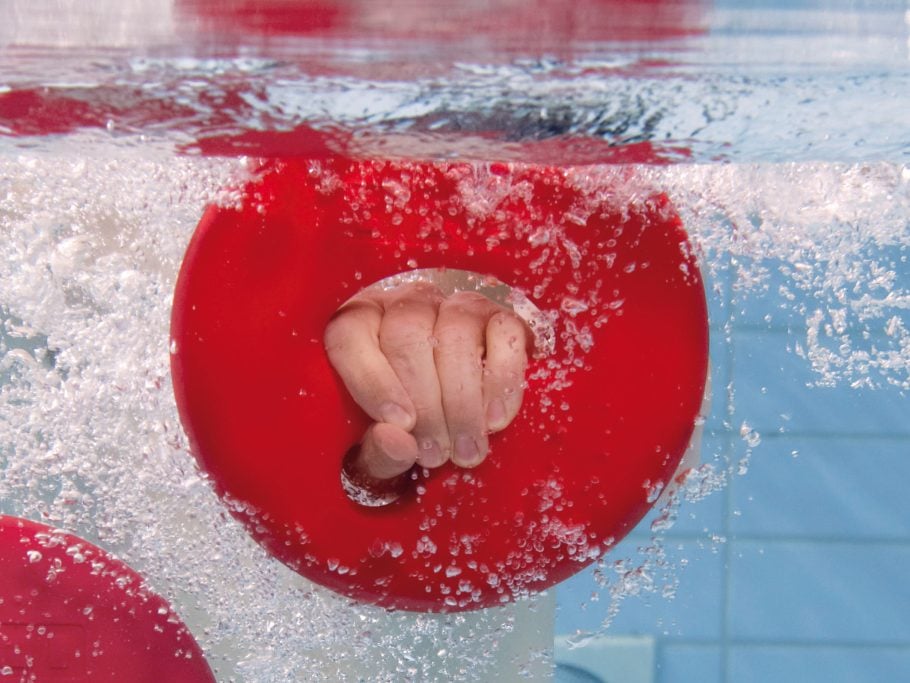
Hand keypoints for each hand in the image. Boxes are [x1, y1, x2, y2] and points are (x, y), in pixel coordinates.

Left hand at [324, 281, 530, 496]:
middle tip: (436, 455)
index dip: (372, 379)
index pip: (351, 335)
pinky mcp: (499, 317)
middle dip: (425, 403)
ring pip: (457, 331)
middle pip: (408, 333)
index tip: (399, 424)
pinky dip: (503, 379)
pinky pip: (505, 332)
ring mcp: (455, 306)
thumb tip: (397, 443)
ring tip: (465, 449)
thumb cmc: (401, 432)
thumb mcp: (378, 450)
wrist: (449, 419)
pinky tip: (495, 420)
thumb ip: (377, 453)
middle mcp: (404, 305)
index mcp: (356, 326)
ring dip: (463, 400)